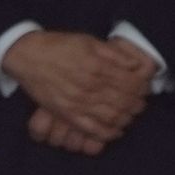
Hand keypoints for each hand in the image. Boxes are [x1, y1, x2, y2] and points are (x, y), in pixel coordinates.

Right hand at [1, 30, 153, 151]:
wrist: (29, 56)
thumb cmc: (60, 46)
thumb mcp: (89, 41)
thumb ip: (114, 54)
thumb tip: (134, 65)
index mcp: (97, 67)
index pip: (130, 83)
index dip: (142, 88)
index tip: (145, 87)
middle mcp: (90, 87)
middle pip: (124, 102)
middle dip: (137, 104)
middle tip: (140, 104)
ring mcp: (78, 103)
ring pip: (111, 117)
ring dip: (126, 119)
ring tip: (130, 115)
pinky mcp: (67, 114)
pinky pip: (91, 129)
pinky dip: (107, 133)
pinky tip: (115, 131)